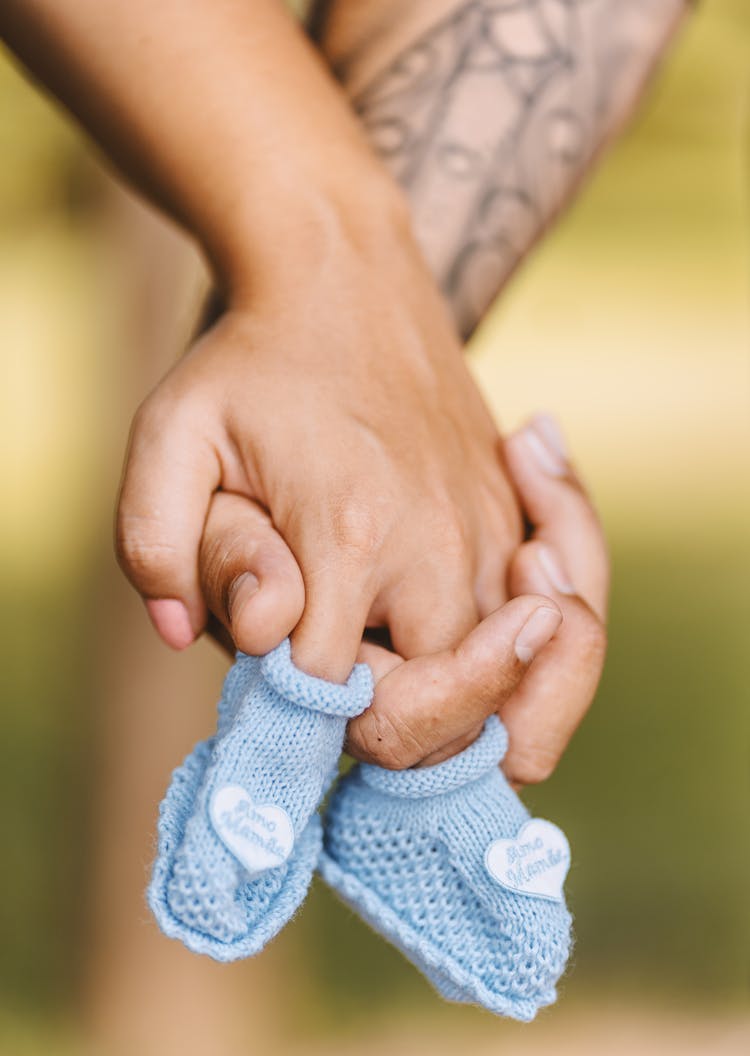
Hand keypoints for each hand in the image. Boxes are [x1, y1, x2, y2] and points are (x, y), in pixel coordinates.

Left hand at [116, 210, 521, 680]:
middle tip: (325, 661)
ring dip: (434, 692)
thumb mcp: (170, 437)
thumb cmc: (251, 364)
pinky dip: (487, 656)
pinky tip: (431, 612)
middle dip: (375, 717)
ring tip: (375, 638)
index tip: (269, 663)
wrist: (349, 280)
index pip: (331, 693)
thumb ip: (155, 545)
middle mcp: (439, 546)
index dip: (292, 706)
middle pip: (430, 711)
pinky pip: (522, 633)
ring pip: (489, 683)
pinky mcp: (512, 522)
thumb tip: (187, 633)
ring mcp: (490, 534)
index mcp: (349, 533)